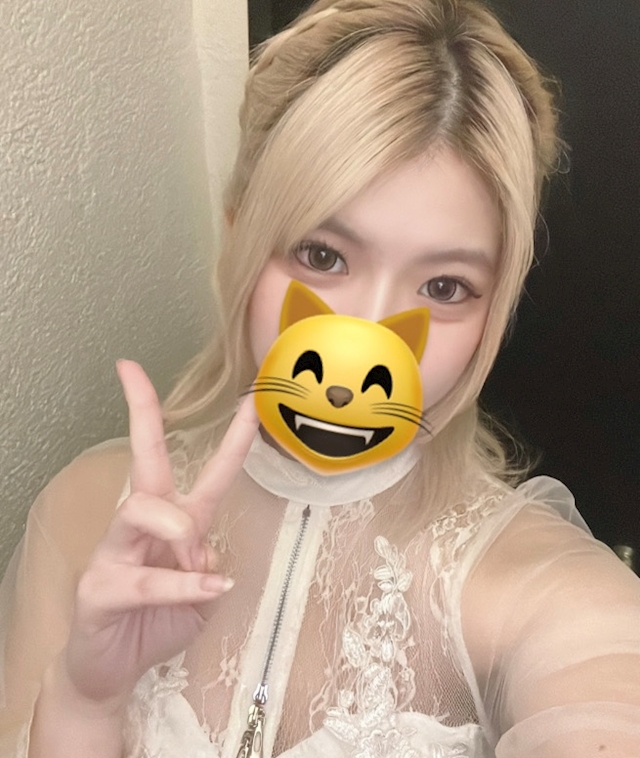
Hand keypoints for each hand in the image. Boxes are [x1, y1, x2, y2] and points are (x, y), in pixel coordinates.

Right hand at [62, 360, 257, 708]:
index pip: (207, 469)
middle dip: (141, 412)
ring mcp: (115, 552)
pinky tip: (208, 587)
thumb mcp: (202, 595)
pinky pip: (146, 578)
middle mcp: (143, 525)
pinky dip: (183, 584)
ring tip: (195, 556)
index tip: (247, 398)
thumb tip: (203, 547)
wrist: (112, 669)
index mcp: (177, 521)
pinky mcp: (100, 588)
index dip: (231, 435)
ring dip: (176, 527)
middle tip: (132, 372)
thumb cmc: (158, 621)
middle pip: (145, 458)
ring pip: (140, 509)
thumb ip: (208, 565)